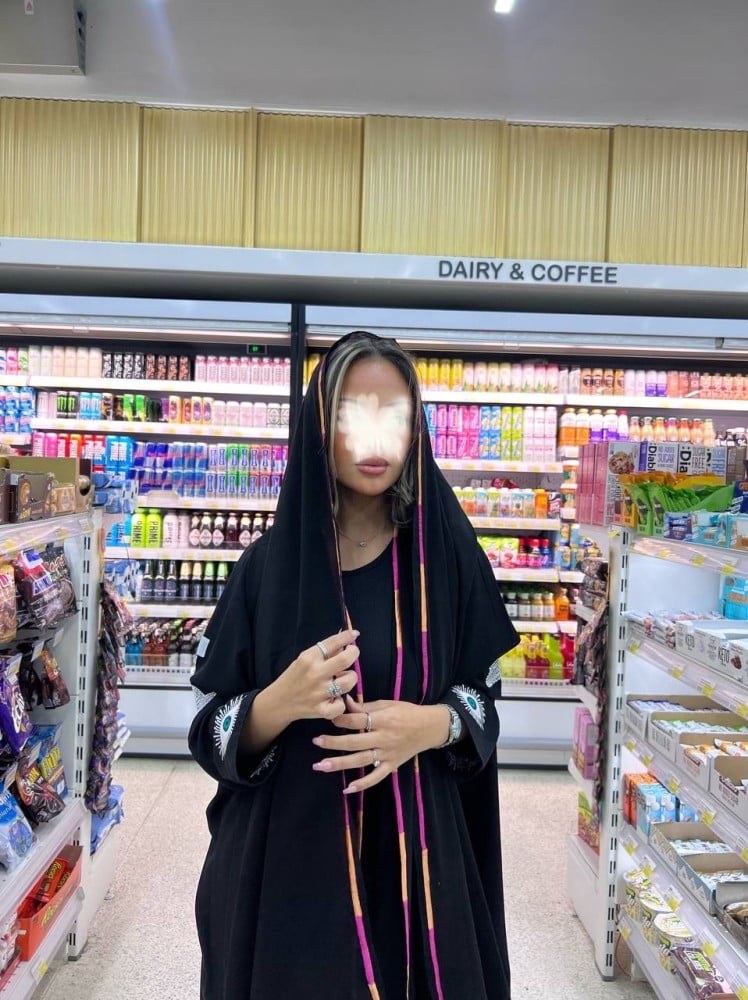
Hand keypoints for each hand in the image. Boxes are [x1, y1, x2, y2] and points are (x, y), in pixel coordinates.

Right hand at [275, 629, 359, 722]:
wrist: (278, 702)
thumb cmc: (293, 678)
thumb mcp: (303, 659)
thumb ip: (323, 652)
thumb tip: (344, 644)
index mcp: (309, 658)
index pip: (333, 642)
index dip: (347, 636)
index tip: (354, 634)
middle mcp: (315, 674)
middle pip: (345, 660)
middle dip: (354, 653)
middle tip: (353, 653)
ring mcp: (318, 693)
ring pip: (348, 682)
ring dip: (350, 678)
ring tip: (342, 679)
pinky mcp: (321, 710)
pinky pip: (341, 705)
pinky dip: (340, 702)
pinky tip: (334, 699)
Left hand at [312, 695, 449, 792]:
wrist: (430, 727)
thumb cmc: (407, 712)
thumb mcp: (388, 704)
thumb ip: (366, 706)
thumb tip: (345, 703)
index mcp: (383, 719)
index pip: (357, 720)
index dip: (341, 719)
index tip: (330, 719)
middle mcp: (384, 738)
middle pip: (354, 742)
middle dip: (333, 742)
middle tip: (316, 742)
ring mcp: (387, 754)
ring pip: (360, 760)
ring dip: (339, 763)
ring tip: (321, 765)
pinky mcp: (392, 765)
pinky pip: (376, 777)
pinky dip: (362, 784)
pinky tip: (347, 788)